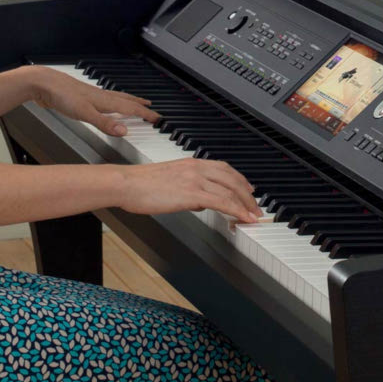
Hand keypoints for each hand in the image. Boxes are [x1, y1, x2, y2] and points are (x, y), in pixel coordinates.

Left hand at [29, 66, 158, 136]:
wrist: (42, 83)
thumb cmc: (61, 95)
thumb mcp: (84, 113)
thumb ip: (104, 123)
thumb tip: (124, 131)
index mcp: (104, 100)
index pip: (130, 108)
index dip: (145, 114)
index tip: (157, 118)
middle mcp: (100, 97)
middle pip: (125, 101)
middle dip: (140, 105)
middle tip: (151, 108)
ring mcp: (91, 96)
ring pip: (115, 99)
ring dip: (127, 102)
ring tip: (134, 103)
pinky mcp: (81, 98)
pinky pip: (103, 101)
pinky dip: (111, 103)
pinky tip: (105, 104)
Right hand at [118, 159, 264, 224]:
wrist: (127, 183)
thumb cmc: (140, 184)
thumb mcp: (169, 180)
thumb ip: (187, 188)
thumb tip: (200, 202)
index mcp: (191, 163)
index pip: (224, 168)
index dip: (239, 179)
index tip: (247, 189)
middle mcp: (197, 168)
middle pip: (232, 178)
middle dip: (247, 194)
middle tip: (255, 206)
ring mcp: (195, 180)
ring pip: (230, 190)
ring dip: (245, 204)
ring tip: (253, 216)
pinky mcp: (191, 193)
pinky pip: (221, 202)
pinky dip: (236, 210)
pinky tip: (242, 218)